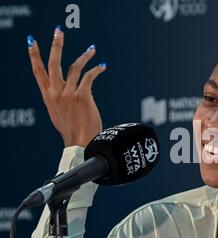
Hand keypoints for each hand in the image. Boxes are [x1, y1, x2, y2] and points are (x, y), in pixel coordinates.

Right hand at [27, 26, 106, 146]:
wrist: (81, 143)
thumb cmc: (73, 132)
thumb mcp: (59, 114)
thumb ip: (59, 101)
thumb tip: (64, 94)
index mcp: (48, 97)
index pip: (38, 72)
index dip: (34, 56)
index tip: (32, 41)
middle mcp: (56, 93)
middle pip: (53, 63)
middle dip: (55, 45)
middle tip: (58, 31)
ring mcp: (68, 93)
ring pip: (75, 66)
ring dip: (85, 56)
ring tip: (92, 50)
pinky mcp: (82, 95)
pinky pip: (89, 76)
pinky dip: (97, 69)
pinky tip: (102, 66)